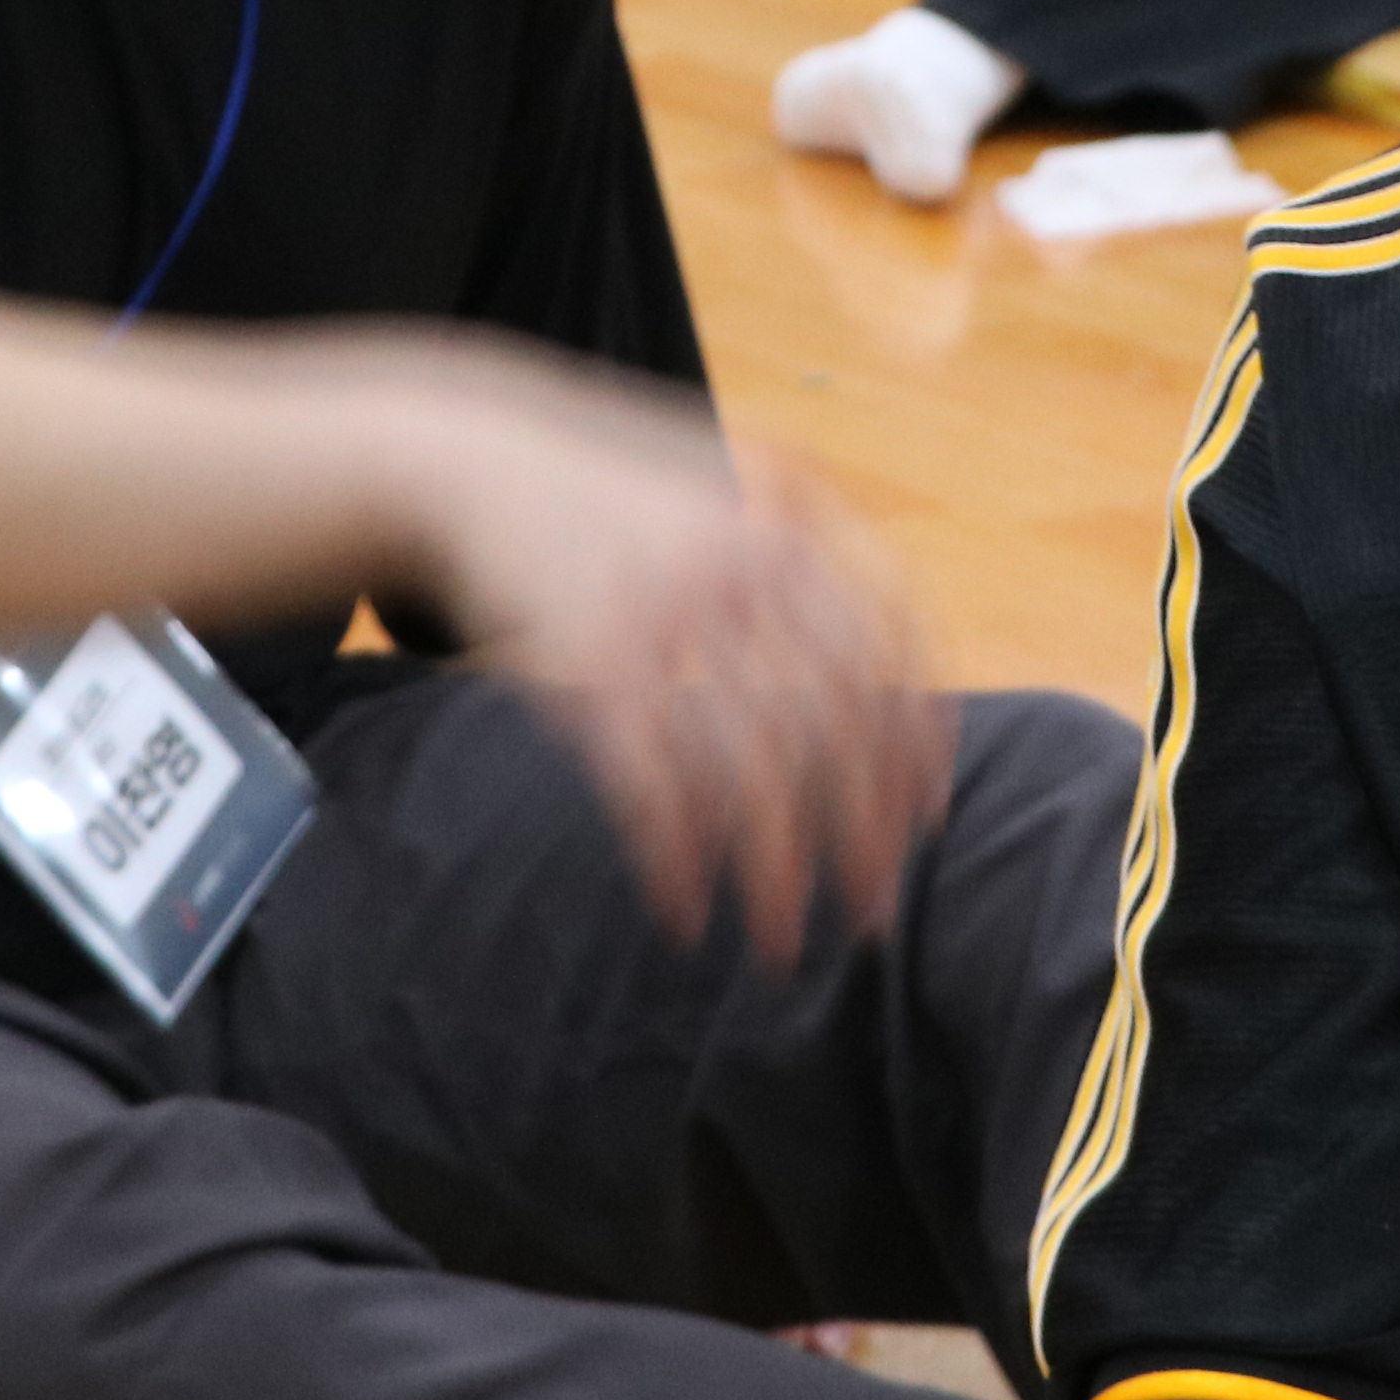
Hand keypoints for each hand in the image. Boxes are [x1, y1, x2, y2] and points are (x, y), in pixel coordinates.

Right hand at [396, 349, 947, 958]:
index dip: (918, 741)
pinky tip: (684, 908)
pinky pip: (650, 784)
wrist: (469, 460)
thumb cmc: (607, 495)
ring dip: (774, 871)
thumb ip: (799, 556)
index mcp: (784, 526)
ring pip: (750, 770)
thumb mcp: (720, 490)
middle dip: (864, 833)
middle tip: (873, 915)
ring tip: (781, 939)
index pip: (891, 646)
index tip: (929, 819)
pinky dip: (673, 859)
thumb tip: (891, 667)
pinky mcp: (585, 660)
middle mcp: (737, 564)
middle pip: (835, 723)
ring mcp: (663, 612)